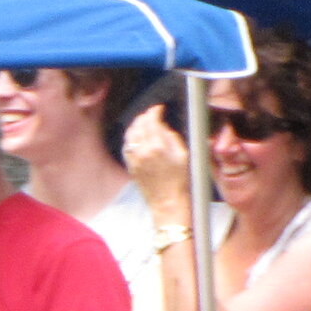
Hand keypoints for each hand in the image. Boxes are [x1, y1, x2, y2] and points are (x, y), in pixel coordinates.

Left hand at [122, 106, 193, 222]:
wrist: (168, 202)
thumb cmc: (180, 181)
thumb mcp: (184, 155)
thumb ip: (172, 136)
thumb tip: (163, 125)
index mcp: (158, 146)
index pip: (151, 120)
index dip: (155, 111)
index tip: (159, 109)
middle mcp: (143, 150)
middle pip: (139, 124)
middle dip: (145, 116)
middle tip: (152, 114)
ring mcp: (134, 158)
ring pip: (130, 133)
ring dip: (136, 124)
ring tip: (144, 122)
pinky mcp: (130, 165)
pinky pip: (126, 146)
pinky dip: (130, 137)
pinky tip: (136, 136)